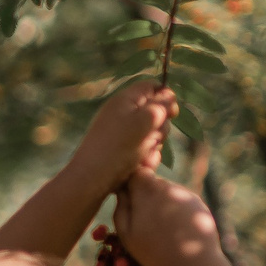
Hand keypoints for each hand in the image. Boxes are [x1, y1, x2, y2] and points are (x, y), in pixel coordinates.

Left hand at [66, 82, 176, 197]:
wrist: (92, 179)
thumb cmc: (119, 147)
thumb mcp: (144, 121)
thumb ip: (160, 105)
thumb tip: (169, 95)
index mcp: (124, 100)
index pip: (151, 87)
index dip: (165, 97)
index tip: (172, 113)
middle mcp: (122, 114)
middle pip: (155, 112)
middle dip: (160, 127)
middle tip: (150, 138)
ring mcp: (122, 133)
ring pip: (152, 133)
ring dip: (153, 145)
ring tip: (142, 155)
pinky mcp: (122, 150)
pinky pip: (143, 149)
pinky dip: (145, 157)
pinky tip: (140, 165)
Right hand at [109, 171, 220, 265]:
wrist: (193, 265)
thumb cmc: (153, 251)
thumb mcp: (126, 233)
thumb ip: (122, 206)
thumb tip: (122, 189)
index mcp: (147, 190)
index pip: (135, 172)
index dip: (130, 183)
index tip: (128, 198)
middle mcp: (168, 187)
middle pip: (152, 182)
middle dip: (146, 195)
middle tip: (144, 220)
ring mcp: (185, 195)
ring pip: (168, 192)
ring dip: (162, 204)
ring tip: (162, 230)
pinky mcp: (199, 205)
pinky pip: (181, 201)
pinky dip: (177, 212)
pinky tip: (177, 232)